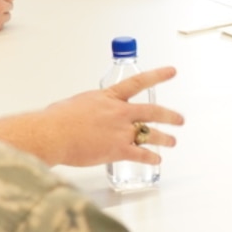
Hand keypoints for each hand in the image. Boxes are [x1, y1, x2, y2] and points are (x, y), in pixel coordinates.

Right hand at [0, 67, 184, 167]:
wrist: (51, 134)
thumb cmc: (56, 120)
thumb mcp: (76, 105)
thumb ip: (88, 109)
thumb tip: (86, 117)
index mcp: (108, 97)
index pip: (138, 82)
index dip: (158, 76)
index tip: (172, 72)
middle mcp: (119, 112)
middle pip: (152, 111)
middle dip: (169, 115)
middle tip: (180, 119)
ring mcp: (120, 131)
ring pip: (150, 133)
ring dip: (164, 138)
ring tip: (172, 141)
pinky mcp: (118, 149)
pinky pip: (141, 154)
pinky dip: (151, 158)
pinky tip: (157, 159)